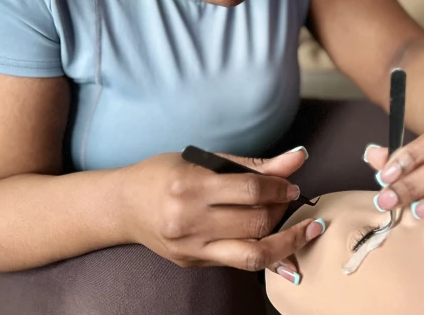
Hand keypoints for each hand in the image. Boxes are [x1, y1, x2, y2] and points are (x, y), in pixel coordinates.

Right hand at [124, 147, 325, 282]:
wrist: (123, 206)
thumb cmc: (162, 175)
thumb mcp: (203, 160)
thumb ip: (252, 164)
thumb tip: (297, 158)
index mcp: (191, 186)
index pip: (251, 189)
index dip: (280, 186)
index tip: (289, 184)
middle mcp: (190, 220)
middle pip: (256, 222)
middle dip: (282, 210)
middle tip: (287, 199)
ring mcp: (191, 247)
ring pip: (253, 254)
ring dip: (286, 242)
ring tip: (300, 229)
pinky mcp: (193, 263)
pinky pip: (240, 264)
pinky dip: (268, 257)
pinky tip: (284, 250)